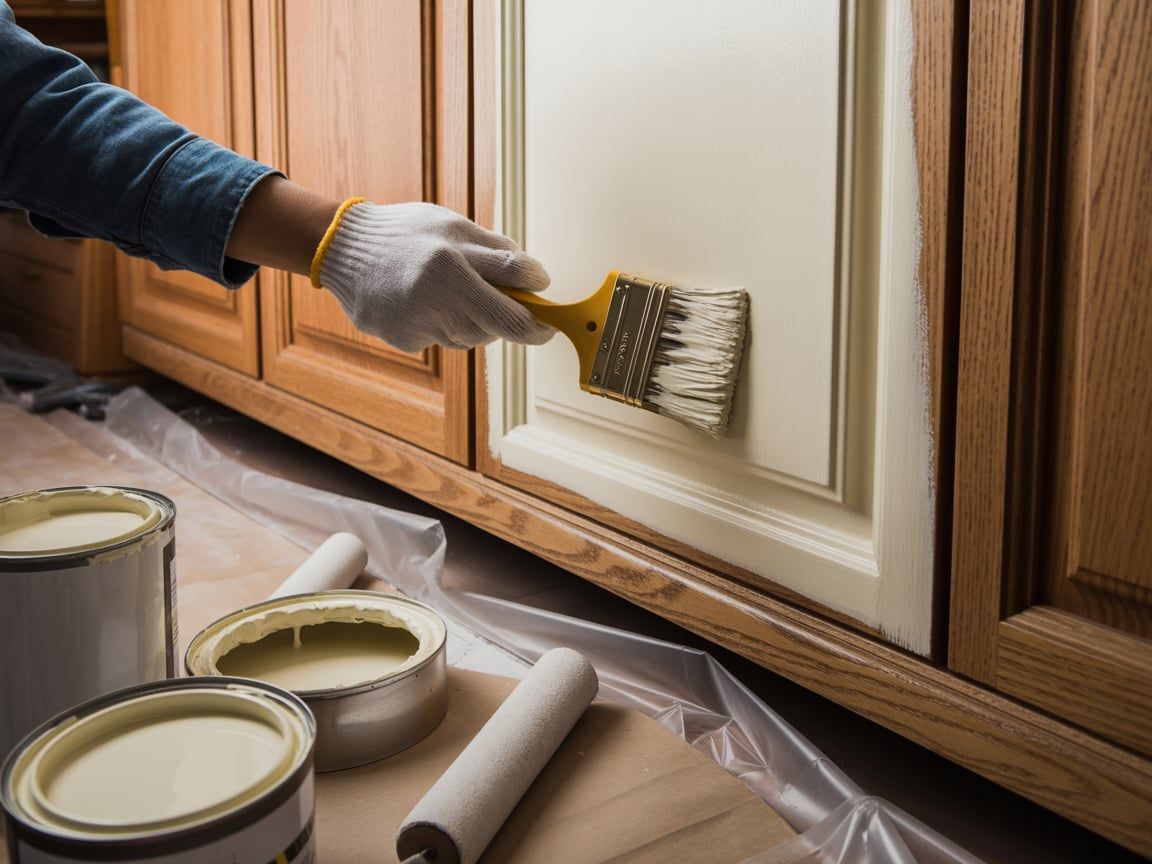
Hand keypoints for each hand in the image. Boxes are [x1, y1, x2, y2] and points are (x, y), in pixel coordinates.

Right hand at [318, 201, 554, 352]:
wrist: (343, 248)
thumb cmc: (406, 233)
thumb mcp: (452, 225)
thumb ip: (494, 250)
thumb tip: (534, 277)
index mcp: (452, 259)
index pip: (516, 282)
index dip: (539, 296)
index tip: (548, 307)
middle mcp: (436, 294)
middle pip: (503, 324)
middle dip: (525, 326)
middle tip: (537, 325)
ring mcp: (419, 321)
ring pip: (473, 335)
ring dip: (477, 321)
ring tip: (453, 293)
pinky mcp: (405, 339)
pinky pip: (444, 340)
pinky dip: (444, 326)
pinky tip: (423, 303)